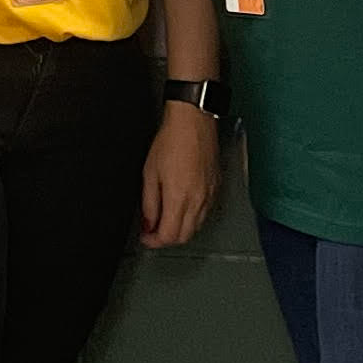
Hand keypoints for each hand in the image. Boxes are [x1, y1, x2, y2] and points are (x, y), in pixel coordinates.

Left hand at [140, 103, 220, 247]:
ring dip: (181, 229)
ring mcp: (210, 195)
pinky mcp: (216, 187)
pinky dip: (193, 217)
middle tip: (153, 231)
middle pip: (184, 236)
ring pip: (196, 227)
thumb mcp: (150, 173)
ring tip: (166, 218)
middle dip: (167, 238)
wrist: (193, 121)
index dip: (154, 241)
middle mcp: (198, 200)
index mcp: (179, 198)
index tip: (146, 237)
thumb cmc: (172, 140)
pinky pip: (205, 213)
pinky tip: (182, 207)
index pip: (169, 236)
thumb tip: (148, 223)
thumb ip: (149, 203)